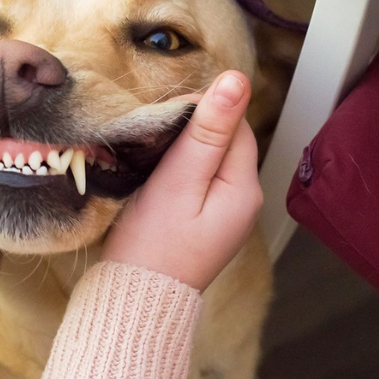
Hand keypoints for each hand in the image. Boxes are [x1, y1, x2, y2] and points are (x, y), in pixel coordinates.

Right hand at [102, 71, 262, 290]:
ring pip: (207, 163)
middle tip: (149, 142)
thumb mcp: (179, 181)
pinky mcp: (202, 225)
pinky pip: (196, 184)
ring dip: (180, 154)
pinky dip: (176, 176)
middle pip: (222, 143)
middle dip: (189, 134)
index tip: (160, 123)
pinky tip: (153, 183)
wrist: (134, 297)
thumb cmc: (152, 244)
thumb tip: (236, 81)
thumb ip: (208, 132)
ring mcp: (223, 216)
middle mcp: (242, 201)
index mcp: (244, 188)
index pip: (234, 125)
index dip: (198, 114)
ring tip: (148, 162)